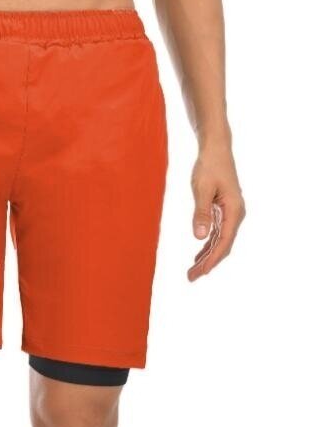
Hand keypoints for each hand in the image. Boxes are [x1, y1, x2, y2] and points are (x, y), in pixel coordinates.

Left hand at [188, 145, 245, 280]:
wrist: (216, 149)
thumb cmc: (209, 166)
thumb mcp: (202, 189)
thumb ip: (201, 213)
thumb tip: (199, 237)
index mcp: (234, 211)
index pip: (224, 242)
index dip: (211, 260)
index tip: (199, 273)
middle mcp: (236, 214)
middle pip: (223, 245)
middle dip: (208, 263)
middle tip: (190, 278)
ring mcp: (230, 213)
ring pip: (220, 241)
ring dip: (207, 256)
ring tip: (192, 271)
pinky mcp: (223, 210)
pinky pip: (217, 233)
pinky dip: (208, 245)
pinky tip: (198, 254)